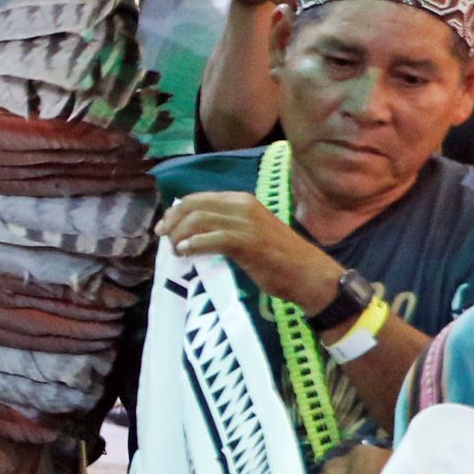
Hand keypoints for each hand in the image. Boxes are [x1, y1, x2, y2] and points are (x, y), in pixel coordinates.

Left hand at [157, 191, 342, 308]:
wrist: (310, 275)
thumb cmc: (280, 259)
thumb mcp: (249, 233)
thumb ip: (224, 226)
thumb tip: (190, 231)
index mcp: (242, 200)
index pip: (198, 198)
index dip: (176, 211)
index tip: (164, 227)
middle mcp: (243, 205)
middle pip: (194, 205)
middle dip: (172, 221)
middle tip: (163, 238)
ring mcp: (246, 223)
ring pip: (199, 219)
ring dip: (180, 235)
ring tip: (176, 250)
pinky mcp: (248, 242)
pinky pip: (212, 238)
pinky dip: (194, 244)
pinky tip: (186, 253)